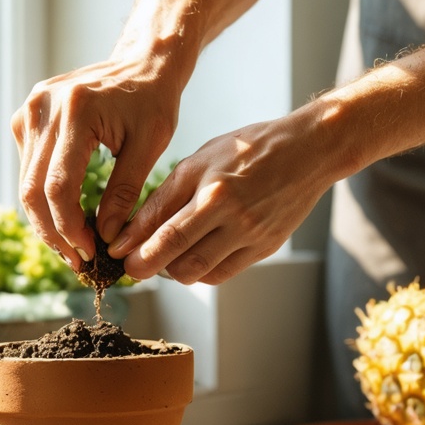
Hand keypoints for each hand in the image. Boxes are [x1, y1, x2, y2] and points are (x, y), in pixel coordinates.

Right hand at [11, 50, 185, 270]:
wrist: (142, 62)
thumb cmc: (153, 101)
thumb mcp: (149, 146)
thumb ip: (125, 193)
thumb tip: (107, 238)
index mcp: (76, 111)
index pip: (58, 186)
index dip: (69, 227)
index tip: (90, 252)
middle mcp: (44, 108)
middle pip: (32, 189)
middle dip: (53, 232)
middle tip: (77, 260)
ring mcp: (30, 111)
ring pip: (25, 183)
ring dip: (46, 220)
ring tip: (72, 245)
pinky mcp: (26, 118)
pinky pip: (28, 169)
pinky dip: (43, 198)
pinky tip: (65, 217)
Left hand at [109, 109, 339, 283]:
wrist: (308, 151)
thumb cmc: (248, 150)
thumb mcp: (200, 162)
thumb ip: (165, 197)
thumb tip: (132, 232)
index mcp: (213, 190)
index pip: (163, 231)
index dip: (135, 250)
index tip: (116, 256)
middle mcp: (234, 217)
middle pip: (179, 259)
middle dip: (149, 267)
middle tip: (134, 265)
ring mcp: (253, 236)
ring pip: (199, 273)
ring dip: (174, 271)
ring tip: (164, 257)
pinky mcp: (266, 248)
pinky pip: (222, 274)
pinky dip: (201, 271)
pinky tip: (193, 255)